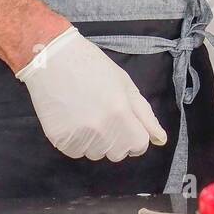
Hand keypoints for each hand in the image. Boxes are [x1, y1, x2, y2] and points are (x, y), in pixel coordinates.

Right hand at [16, 27, 166, 161]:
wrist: (53, 59)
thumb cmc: (93, 67)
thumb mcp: (125, 85)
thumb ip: (145, 115)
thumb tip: (161, 140)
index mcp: (121, 112)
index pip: (139, 145)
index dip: (135, 136)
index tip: (126, 124)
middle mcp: (101, 128)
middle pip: (118, 153)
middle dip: (116, 140)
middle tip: (103, 115)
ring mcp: (79, 135)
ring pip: (96, 154)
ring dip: (95, 141)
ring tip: (86, 114)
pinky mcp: (59, 139)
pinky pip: (75, 152)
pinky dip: (76, 141)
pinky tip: (71, 119)